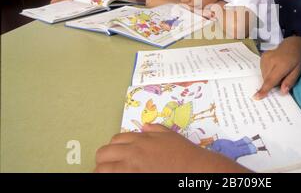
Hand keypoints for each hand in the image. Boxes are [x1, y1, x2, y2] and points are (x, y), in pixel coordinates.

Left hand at [95, 124, 248, 172]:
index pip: (115, 140)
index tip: (116, 154)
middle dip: (104, 159)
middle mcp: (132, 152)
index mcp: (140, 140)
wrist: (193, 168)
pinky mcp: (132, 179)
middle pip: (103, 153)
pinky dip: (110, 177)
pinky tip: (116, 178)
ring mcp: (130, 168)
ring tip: (109, 174)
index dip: (114, 147)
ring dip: (103, 170)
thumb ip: (155, 130)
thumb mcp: (170, 136)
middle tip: (109, 166)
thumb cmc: (185, 153)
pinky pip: (112, 178)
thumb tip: (144, 127)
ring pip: (102, 169)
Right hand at [254, 36, 300, 99]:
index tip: (256, 97)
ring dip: (270, 77)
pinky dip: (268, 72)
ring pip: (264, 75)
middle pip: (267, 79)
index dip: (264, 89)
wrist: (292, 44)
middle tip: (282, 77)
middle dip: (273, 83)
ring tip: (279, 71)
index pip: (271, 79)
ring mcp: (265, 58)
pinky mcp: (262, 57)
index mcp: (282, 65)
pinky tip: (275, 67)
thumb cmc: (297, 59)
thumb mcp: (298, 71)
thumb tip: (282, 92)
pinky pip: (263, 70)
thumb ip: (290, 81)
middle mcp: (271, 61)